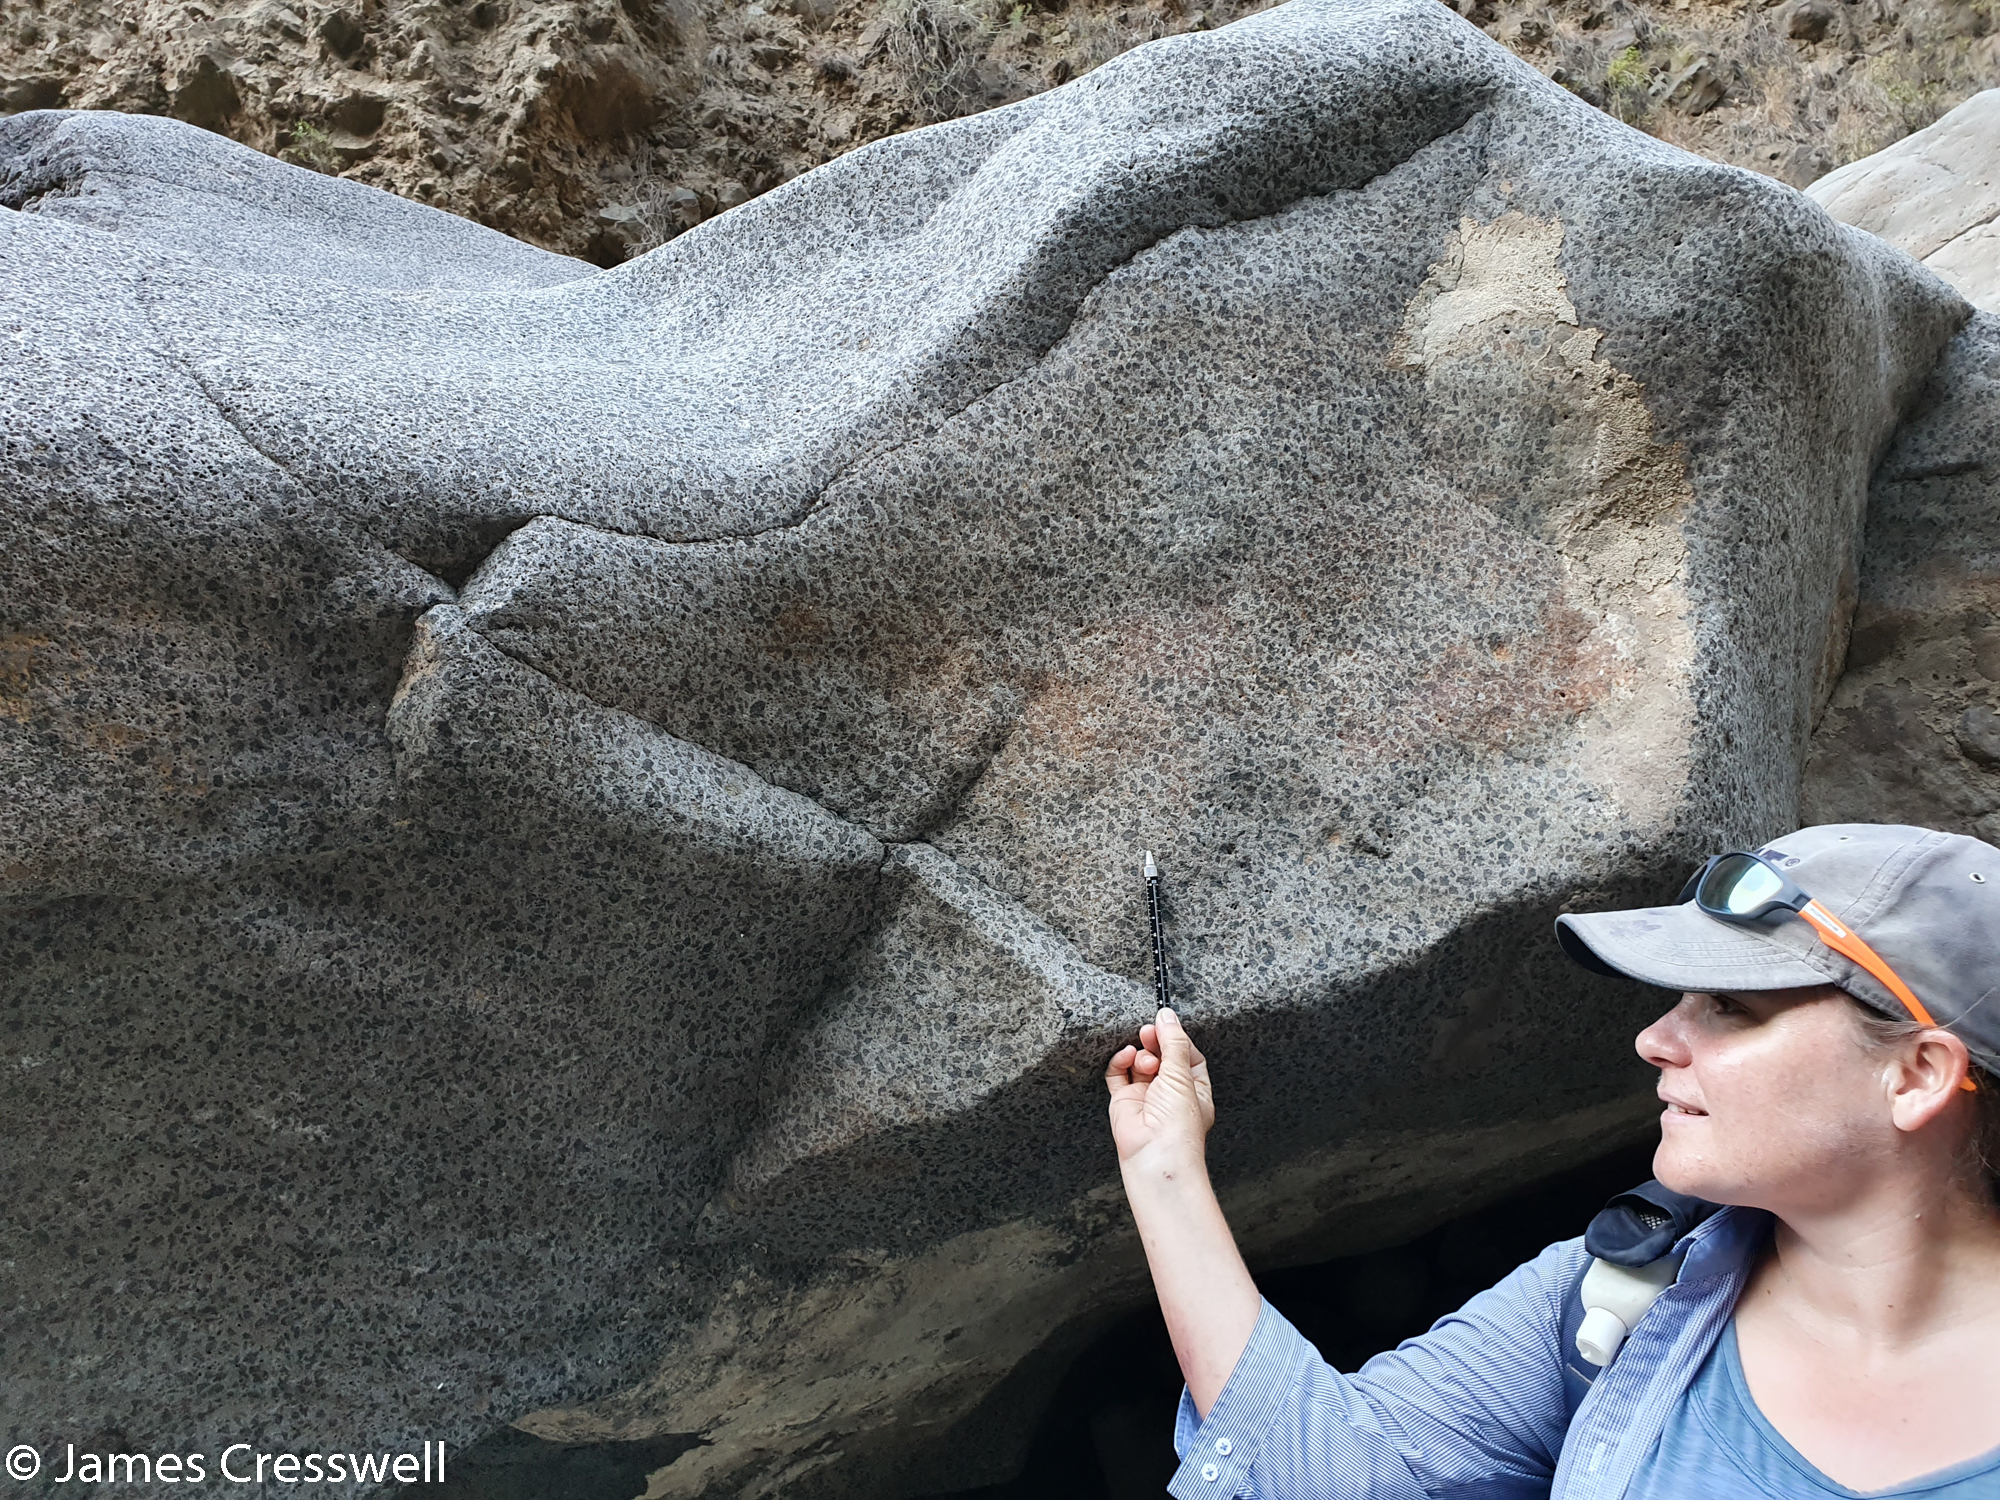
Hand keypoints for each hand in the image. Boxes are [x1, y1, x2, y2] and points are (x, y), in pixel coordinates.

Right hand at [1105, 1008, 1214, 1169]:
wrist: (1155, 1155)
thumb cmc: (1178, 1126)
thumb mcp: (1182, 1075)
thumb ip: (1174, 1042)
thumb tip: (1168, 1016)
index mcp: (1194, 1089)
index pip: (1187, 1055)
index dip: (1177, 1038)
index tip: (1167, 1024)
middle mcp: (1170, 1092)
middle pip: (1162, 1055)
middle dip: (1156, 1042)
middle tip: (1150, 1032)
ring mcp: (1146, 1096)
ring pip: (1140, 1062)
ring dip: (1141, 1053)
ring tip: (1145, 1056)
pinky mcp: (1124, 1100)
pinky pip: (1118, 1073)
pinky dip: (1120, 1061)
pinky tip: (1126, 1056)